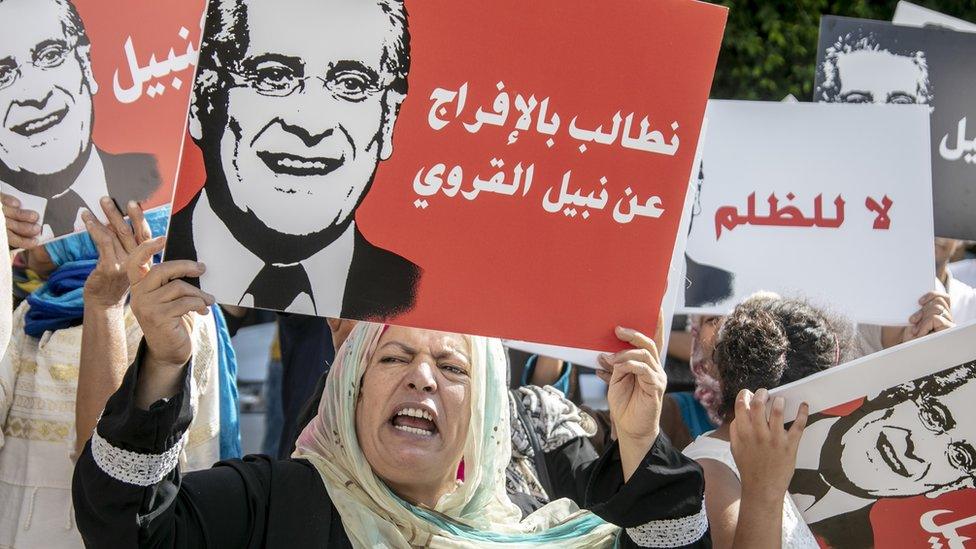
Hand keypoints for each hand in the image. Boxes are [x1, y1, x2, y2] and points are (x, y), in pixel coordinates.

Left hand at [1, 194, 41, 248]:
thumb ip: (4, 237)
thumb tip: (16, 241)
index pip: (12, 239)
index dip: (25, 241)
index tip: (35, 242)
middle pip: (14, 226)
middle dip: (28, 228)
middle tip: (37, 229)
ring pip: (12, 213)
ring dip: (25, 215)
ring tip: (35, 216)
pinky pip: (2, 199)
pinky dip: (10, 201)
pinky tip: (18, 203)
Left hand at [83, 198, 152, 308]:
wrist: (104, 304)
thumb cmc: (112, 282)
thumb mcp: (122, 262)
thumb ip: (120, 244)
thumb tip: (114, 222)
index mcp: (144, 259)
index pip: (145, 236)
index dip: (141, 219)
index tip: (135, 204)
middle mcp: (138, 261)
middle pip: (133, 232)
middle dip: (126, 213)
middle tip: (116, 199)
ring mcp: (124, 264)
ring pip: (116, 234)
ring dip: (106, 216)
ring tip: (98, 203)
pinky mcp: (110, 267)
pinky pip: (104, 242)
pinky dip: (95, 229)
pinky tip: (88, 220)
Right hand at [127, 238, 214, 368]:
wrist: (169, 351)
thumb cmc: (172, 320)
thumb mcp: (168, 298)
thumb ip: (170, 281)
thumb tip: (195, 264)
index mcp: (139, 285)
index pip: (136, 261)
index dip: (147, 248)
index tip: (162, 238)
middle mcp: (138, 294)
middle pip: (162, 269)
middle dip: (185, 266)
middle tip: (202, 267)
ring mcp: (146, 306)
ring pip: (178, 287)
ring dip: (198, 293)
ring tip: (208, 300)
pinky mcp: (158, 317)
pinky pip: (185, 302)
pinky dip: (199, 304)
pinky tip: (203, 310)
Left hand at [597, 326, 666, 445]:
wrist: (630, 428)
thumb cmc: (624, 404)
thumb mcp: (615, 380)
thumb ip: (613, 366)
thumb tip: (603, 354)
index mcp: (646, 364)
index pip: (653, 340)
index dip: (655, 323)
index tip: (654, 307)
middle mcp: (655, 368)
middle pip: (649, 343)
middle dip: (633, 334)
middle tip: (617, 329)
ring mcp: (657, 377)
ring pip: (646, 354)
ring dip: (626, 353)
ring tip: (611, 358)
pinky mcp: (656, 387)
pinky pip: (644, 369)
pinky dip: (629, 365)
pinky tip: (618, 367)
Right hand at [730, 389, 807, 500]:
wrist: (762, 488)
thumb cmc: (749, 468)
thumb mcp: (735, 448)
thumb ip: (735, 430)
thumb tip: (739, 414)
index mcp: (743, 433)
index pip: (741, 406)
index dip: (744, 395)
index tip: (748, 393)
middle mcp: (758, 434)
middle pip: (758, 404)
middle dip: (762, 394)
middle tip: (765, 394)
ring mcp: (775, 439)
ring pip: (777, 411)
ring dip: (779, 401)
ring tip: (780, 400)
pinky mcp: (790, 445)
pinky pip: (798, 425)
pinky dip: (802, 412)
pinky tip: (803, 405)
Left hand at [883, 291, 953, 347]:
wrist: (904, 350)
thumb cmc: (906, 335)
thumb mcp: (909, 319)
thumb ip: (916, 308)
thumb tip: (913, 296)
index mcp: (938, 313)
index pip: (943, 298)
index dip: (932, 295)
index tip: (918, 301)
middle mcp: (946, 318)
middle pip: (939, 301)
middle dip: (922, 310)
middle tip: (912, 321)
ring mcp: (948, 324)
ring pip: (937, 308)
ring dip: (922, 318)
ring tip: (915, 330)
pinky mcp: (948, 330)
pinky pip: (936, 318)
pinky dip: (924, 325)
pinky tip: (920, 333)